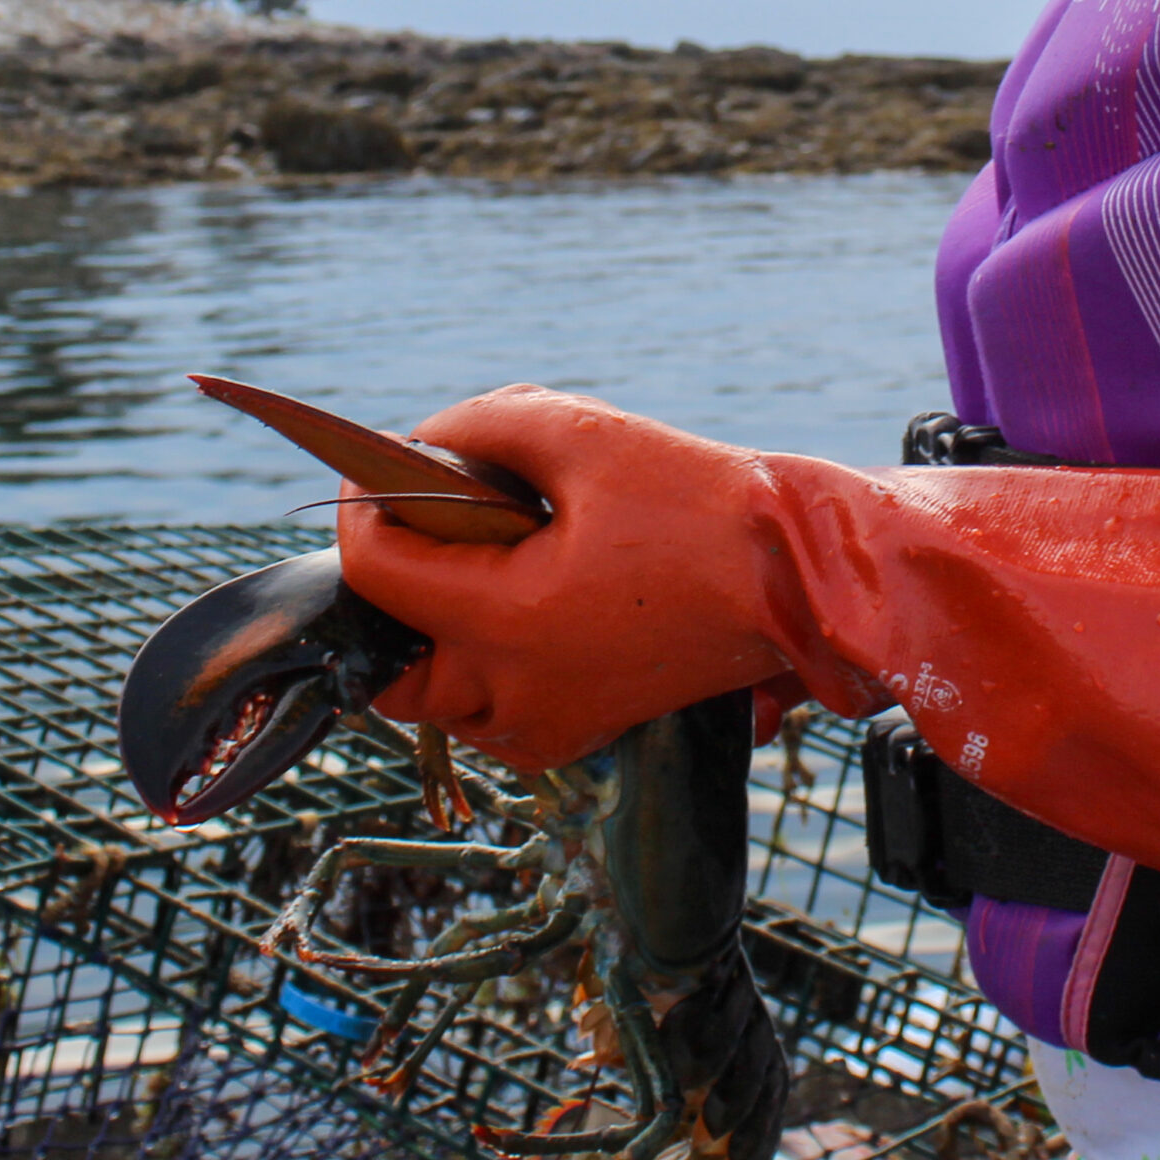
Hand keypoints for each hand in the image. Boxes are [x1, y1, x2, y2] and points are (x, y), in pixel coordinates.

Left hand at [340, 386, 798, 772]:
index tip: (379, 467)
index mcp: (508, 622)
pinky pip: (489, 716)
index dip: (362, 507)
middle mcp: (516, 693)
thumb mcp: (583, 433)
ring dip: (429, 634)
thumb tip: (418, 446)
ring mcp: (548, 725)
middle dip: (386, 591)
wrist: (798, 577)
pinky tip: (515, 608)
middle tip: (422, 528)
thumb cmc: (700, 504)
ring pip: (435, 698)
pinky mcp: (579, 733)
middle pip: (386, 663)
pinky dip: (478, 670)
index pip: (375, 572)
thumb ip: (480, 426)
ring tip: (471, 563)